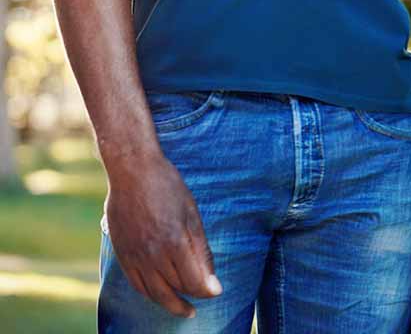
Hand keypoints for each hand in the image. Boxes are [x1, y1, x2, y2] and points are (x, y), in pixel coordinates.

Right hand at [104, 153, 221, 316]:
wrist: (132, 172)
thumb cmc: (168, 187)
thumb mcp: (192, 213)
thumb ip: (201, 250)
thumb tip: (212, 281)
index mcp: (174, 242)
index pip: (193, 281)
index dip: (206, 290)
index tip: (216, 291)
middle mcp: (153, 254)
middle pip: (174, 288)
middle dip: (190, 299)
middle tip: (200, 305)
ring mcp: (135, 256)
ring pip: (154, 292)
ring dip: (169, 304)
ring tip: (183, 310)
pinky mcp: (122, 254)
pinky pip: (136, 284)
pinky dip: (149, 294)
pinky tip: (159, 296)